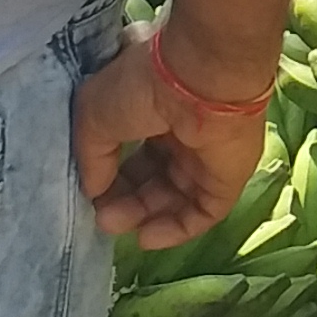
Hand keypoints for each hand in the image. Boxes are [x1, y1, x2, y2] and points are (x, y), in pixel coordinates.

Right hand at [76, 27, 271, 247]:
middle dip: (123, 201)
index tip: (89, 193)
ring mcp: (205, 157)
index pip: (128, 152)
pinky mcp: (227, 178)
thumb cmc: (143, 86)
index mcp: (150, 110)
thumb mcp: (94, 114)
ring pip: (172, 199)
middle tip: (103, 217)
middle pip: (150, 180)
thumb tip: (94, 190)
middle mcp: (179, 134)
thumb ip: (91, 157)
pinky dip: (174, 230)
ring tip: (116, 225)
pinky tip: (146, 238)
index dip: (107, 177)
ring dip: (142, 216)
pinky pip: (201, 213)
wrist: (201, 78)